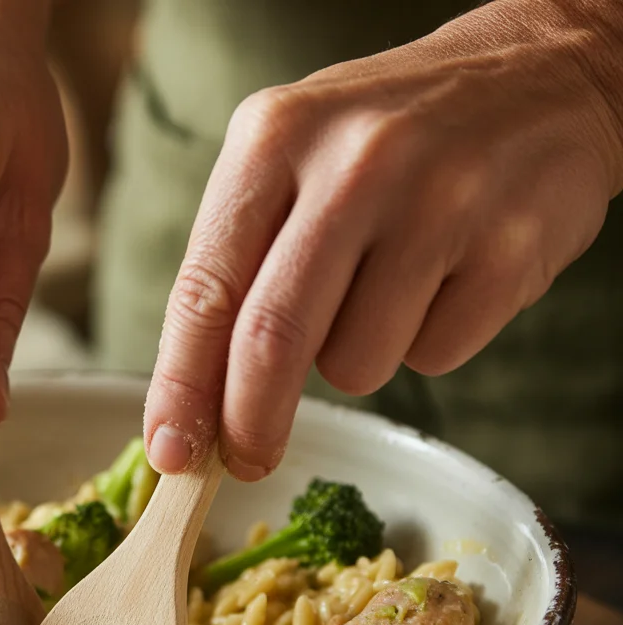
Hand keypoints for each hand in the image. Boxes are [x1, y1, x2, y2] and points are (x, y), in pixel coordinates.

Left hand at [144, 0, 622, 478]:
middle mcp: (353, 164)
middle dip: (248, 422)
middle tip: (246, 460)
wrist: (542, 76)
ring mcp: (439, 202)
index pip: (204, 289)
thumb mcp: (292, 157)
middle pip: (270, 340)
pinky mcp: (512, 247)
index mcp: (275, 137)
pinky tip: (447, 278)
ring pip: (356, 364)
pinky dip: (427, 343)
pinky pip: (435, 356)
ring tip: (388, 285)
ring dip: (356, 359)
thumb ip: (238, 262)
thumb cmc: (389, 136)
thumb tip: (194, 401)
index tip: (170, 451)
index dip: (180, 386)